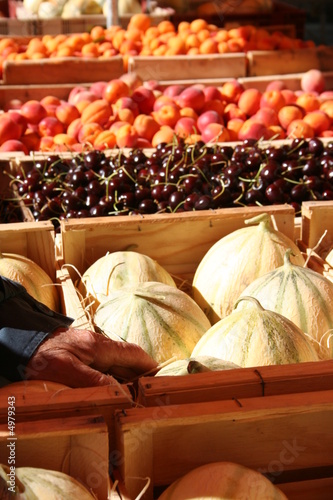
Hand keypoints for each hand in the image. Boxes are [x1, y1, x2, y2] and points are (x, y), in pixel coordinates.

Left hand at [25, 327, 157, 387]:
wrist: (22, 344)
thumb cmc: (42, 357)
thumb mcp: (66, 371)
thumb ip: (94, 381)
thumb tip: (121, 393)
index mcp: (99, 346)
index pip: (133, 353)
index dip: (149, 365)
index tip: (162, 377)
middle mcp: (99, 346)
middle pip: (128, 359)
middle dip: (142, 374)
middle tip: (153, 392)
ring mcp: (91, 350)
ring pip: (117, 364)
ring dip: (129, 377)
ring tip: (139, 395)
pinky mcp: (83, 355)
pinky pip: (105, 367)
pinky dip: (115, 378)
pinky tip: (116, 390)